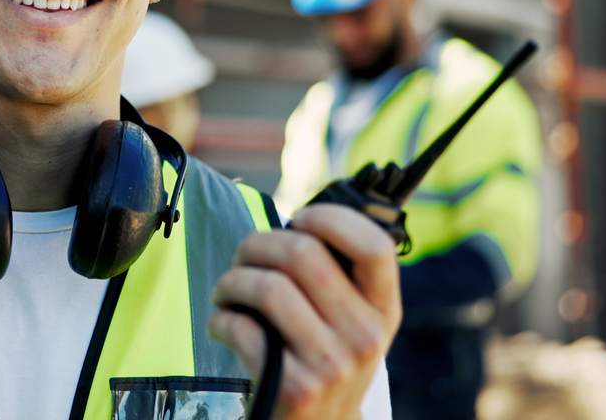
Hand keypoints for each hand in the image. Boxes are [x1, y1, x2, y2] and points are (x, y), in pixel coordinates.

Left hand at [208, 204, 400, 418]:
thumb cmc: (326, 362)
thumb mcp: (352, 324)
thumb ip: (337, 279)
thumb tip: (293, 225)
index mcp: (383, 310)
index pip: (374, 246)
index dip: (330, 219)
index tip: (298, 221)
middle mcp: (366, 337)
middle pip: (303, 254)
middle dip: (256, 244)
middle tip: (242, 257)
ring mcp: (332, 365)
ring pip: (267, 286)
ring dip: (231, 281)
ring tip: (226, 292)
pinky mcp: (295, 387)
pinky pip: (243, 328)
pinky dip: (221, 319)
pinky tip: (224, 325)